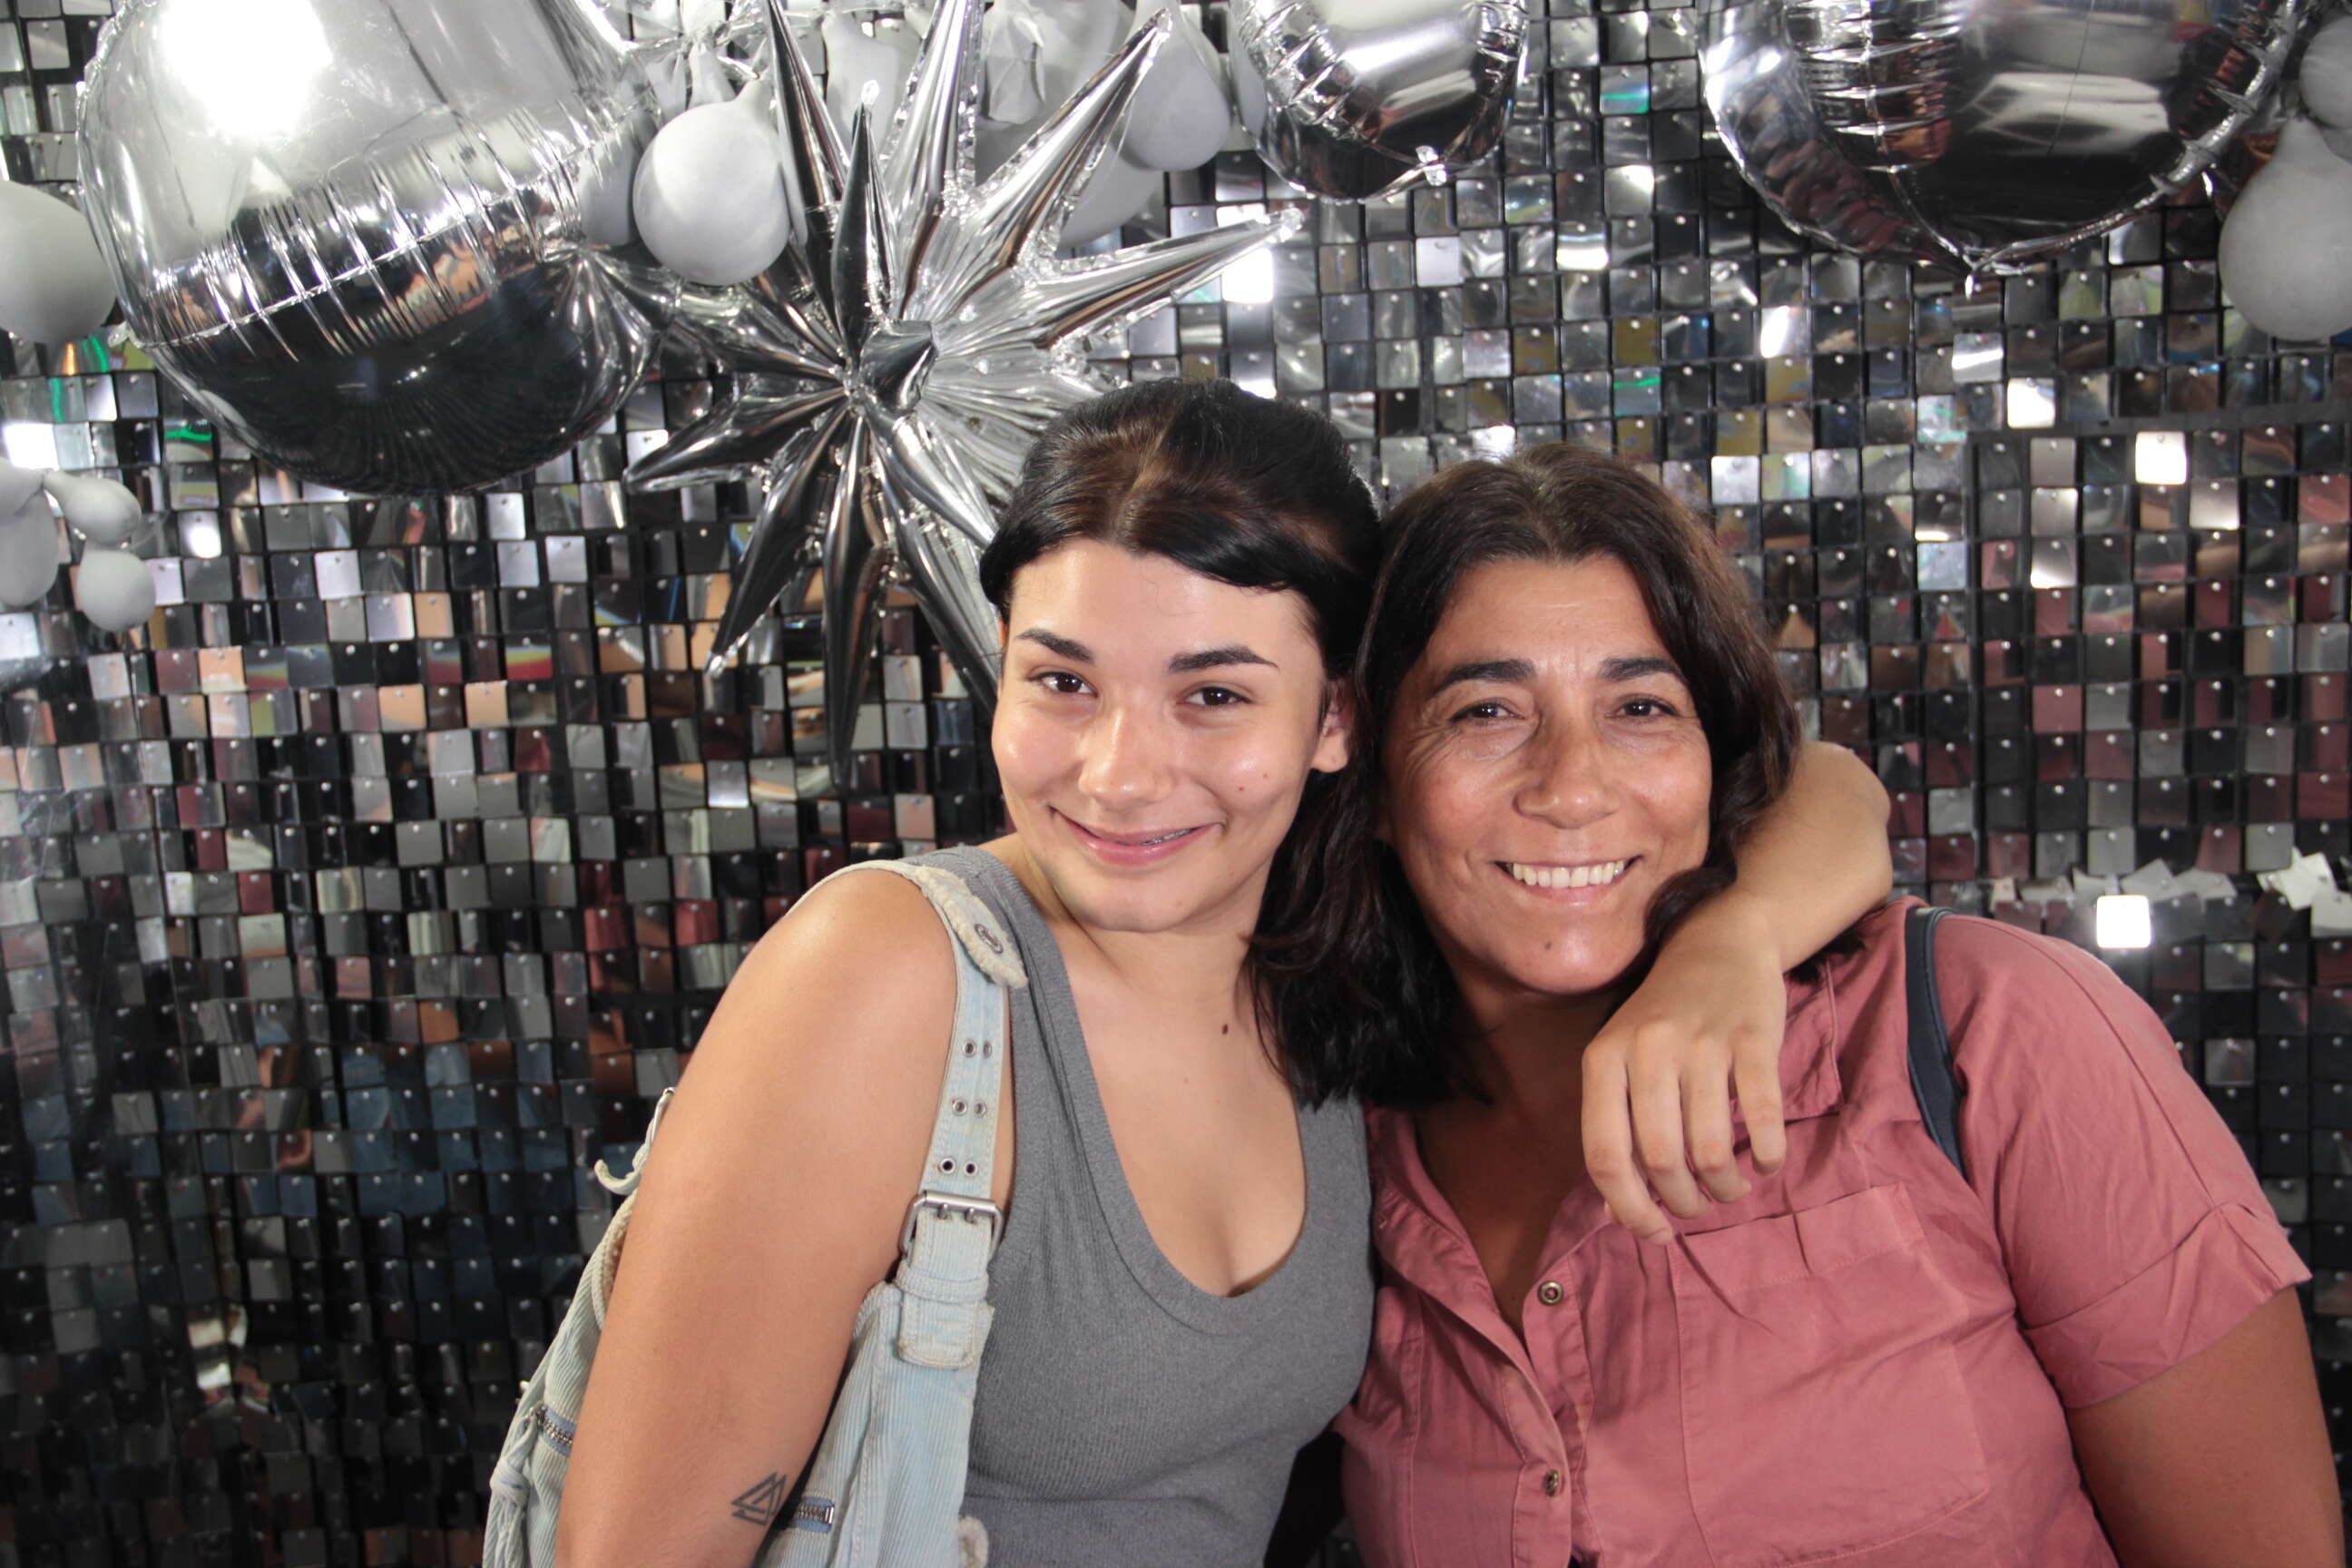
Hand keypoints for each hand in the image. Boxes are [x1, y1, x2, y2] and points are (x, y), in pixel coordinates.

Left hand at [1582, 891, 1789, 1243]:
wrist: (1720, 942)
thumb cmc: (1665, 1018)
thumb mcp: (1622, 1060)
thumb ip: (1616, 1125)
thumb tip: (1622, 1211)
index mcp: (1603, 1059)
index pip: (1605, 1157)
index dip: (1630, 1209)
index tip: (1656, 1234)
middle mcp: (1647, 1050)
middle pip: (1661, 1161)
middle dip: (1684, 1202)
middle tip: (1700, 1205)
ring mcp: (1701, 1042)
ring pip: (1711, 1148)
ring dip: (1727, 1186)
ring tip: (1733, 1188)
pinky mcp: (1753, 1038)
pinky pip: (1763, 1117)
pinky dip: (1769, 1155)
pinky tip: (1767, 1161)